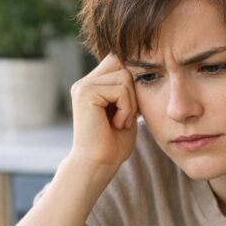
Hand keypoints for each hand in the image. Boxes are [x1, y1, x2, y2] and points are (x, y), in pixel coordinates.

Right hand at [68, 54, 139, 171]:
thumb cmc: (115, 143)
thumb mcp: (126, 109)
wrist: (99, 165)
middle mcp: (86, 82)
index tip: (134, 106)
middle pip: (123, 63)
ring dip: (130, 103)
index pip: (119, 60)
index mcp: (93, 84)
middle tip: (128, 114)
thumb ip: (128, 88)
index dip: (134, 77)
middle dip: (133, 89)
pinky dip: (126, 109)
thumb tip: (142, 65)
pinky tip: (117, 124)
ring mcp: (84, 86)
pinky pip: (120, 90)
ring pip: (125, 76)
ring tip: (121, 121)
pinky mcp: (86, 93)